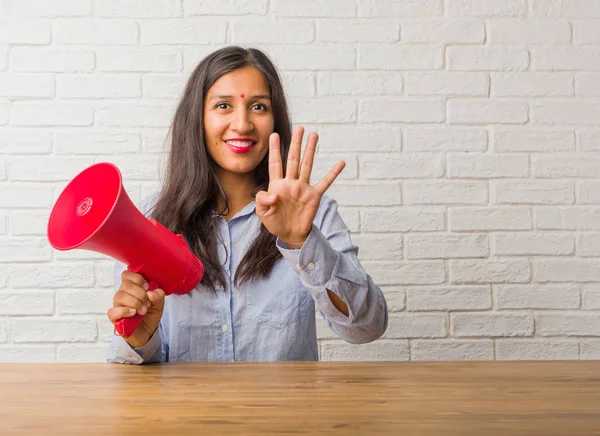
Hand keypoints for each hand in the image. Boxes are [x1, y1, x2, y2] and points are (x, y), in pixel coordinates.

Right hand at [107, 270, 164, 347]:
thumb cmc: (150, 314)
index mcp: (132, 287)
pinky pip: (113, 311)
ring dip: (135, 302)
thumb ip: (158, 295)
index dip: (137, 279)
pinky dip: (124, 311)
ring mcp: (117, 305)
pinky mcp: (114, 317)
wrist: (147, 331)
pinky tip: (133, 313)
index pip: (127, 275)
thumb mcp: (159, 303)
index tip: (147, 287)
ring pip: (120, 296)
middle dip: (140, 293)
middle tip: (147, 303)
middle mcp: (123, 294)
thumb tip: (151, 293)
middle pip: (126, 285)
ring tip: (143, 311)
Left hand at [255, 126, 344, 248]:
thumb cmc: (275, 222)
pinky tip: (340, 163)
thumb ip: (262, 201)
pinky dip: (333, 173)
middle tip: (300, 128)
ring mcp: (303, 188)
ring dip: (311, 150)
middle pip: (294, 159)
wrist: (290, 234)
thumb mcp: (262, 213)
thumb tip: (273, 193)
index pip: (275, 164)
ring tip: (314, 135)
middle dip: (296, 143)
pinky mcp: (314, 196)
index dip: (275, 150)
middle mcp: (291, 182)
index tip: (274, 135)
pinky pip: (325, 182)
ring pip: (307, 165)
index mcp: (277, 185)